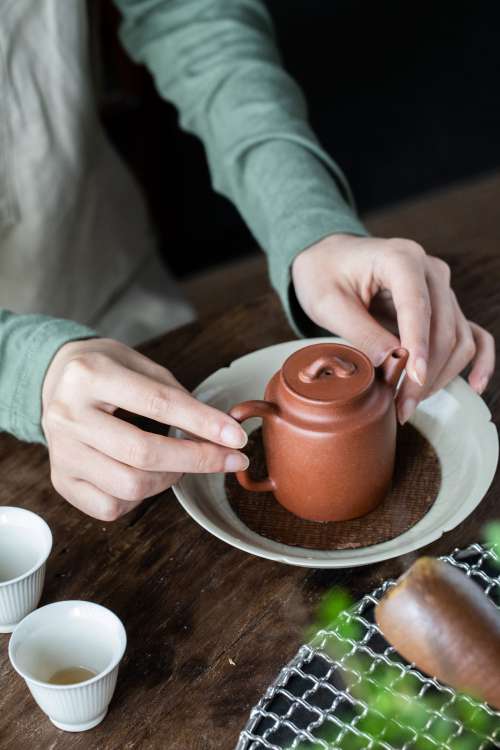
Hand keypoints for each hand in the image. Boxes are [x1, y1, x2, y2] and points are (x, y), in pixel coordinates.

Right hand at [42, 338, 248, 520]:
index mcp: (90, 375)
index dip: (203, 423)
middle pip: (143, 453)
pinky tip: (146, 477)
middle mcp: (68, 415)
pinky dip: (139, 499)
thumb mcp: (139, 364)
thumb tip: (220, 430)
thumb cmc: (104, 370)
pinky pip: (109, 507)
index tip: (236, 437)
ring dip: (170, 480)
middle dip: (197, 459)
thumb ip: (176, 395)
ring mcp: (61, 452)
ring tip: (182, 464)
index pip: (157, 404)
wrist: (54, 379)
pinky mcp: (61, 480)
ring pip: (129, 486)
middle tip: (228, 459)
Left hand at [292, 234, 494, 422]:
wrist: (330, 260)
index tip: (413, 379)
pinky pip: (473, 334)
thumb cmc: (325, 275)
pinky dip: (478, 360)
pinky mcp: (444, 307)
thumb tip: (393, 363)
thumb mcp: (328, 303)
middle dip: (424, 374)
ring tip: (410, 404)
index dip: (418, 345)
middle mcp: (430, 271)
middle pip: (443, 328)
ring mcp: (442, 289)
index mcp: (400, 259)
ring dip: (441, 375)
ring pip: (458, 338)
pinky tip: (474, 386)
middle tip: (400, 407)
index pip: (417, 305)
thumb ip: (361, 330)